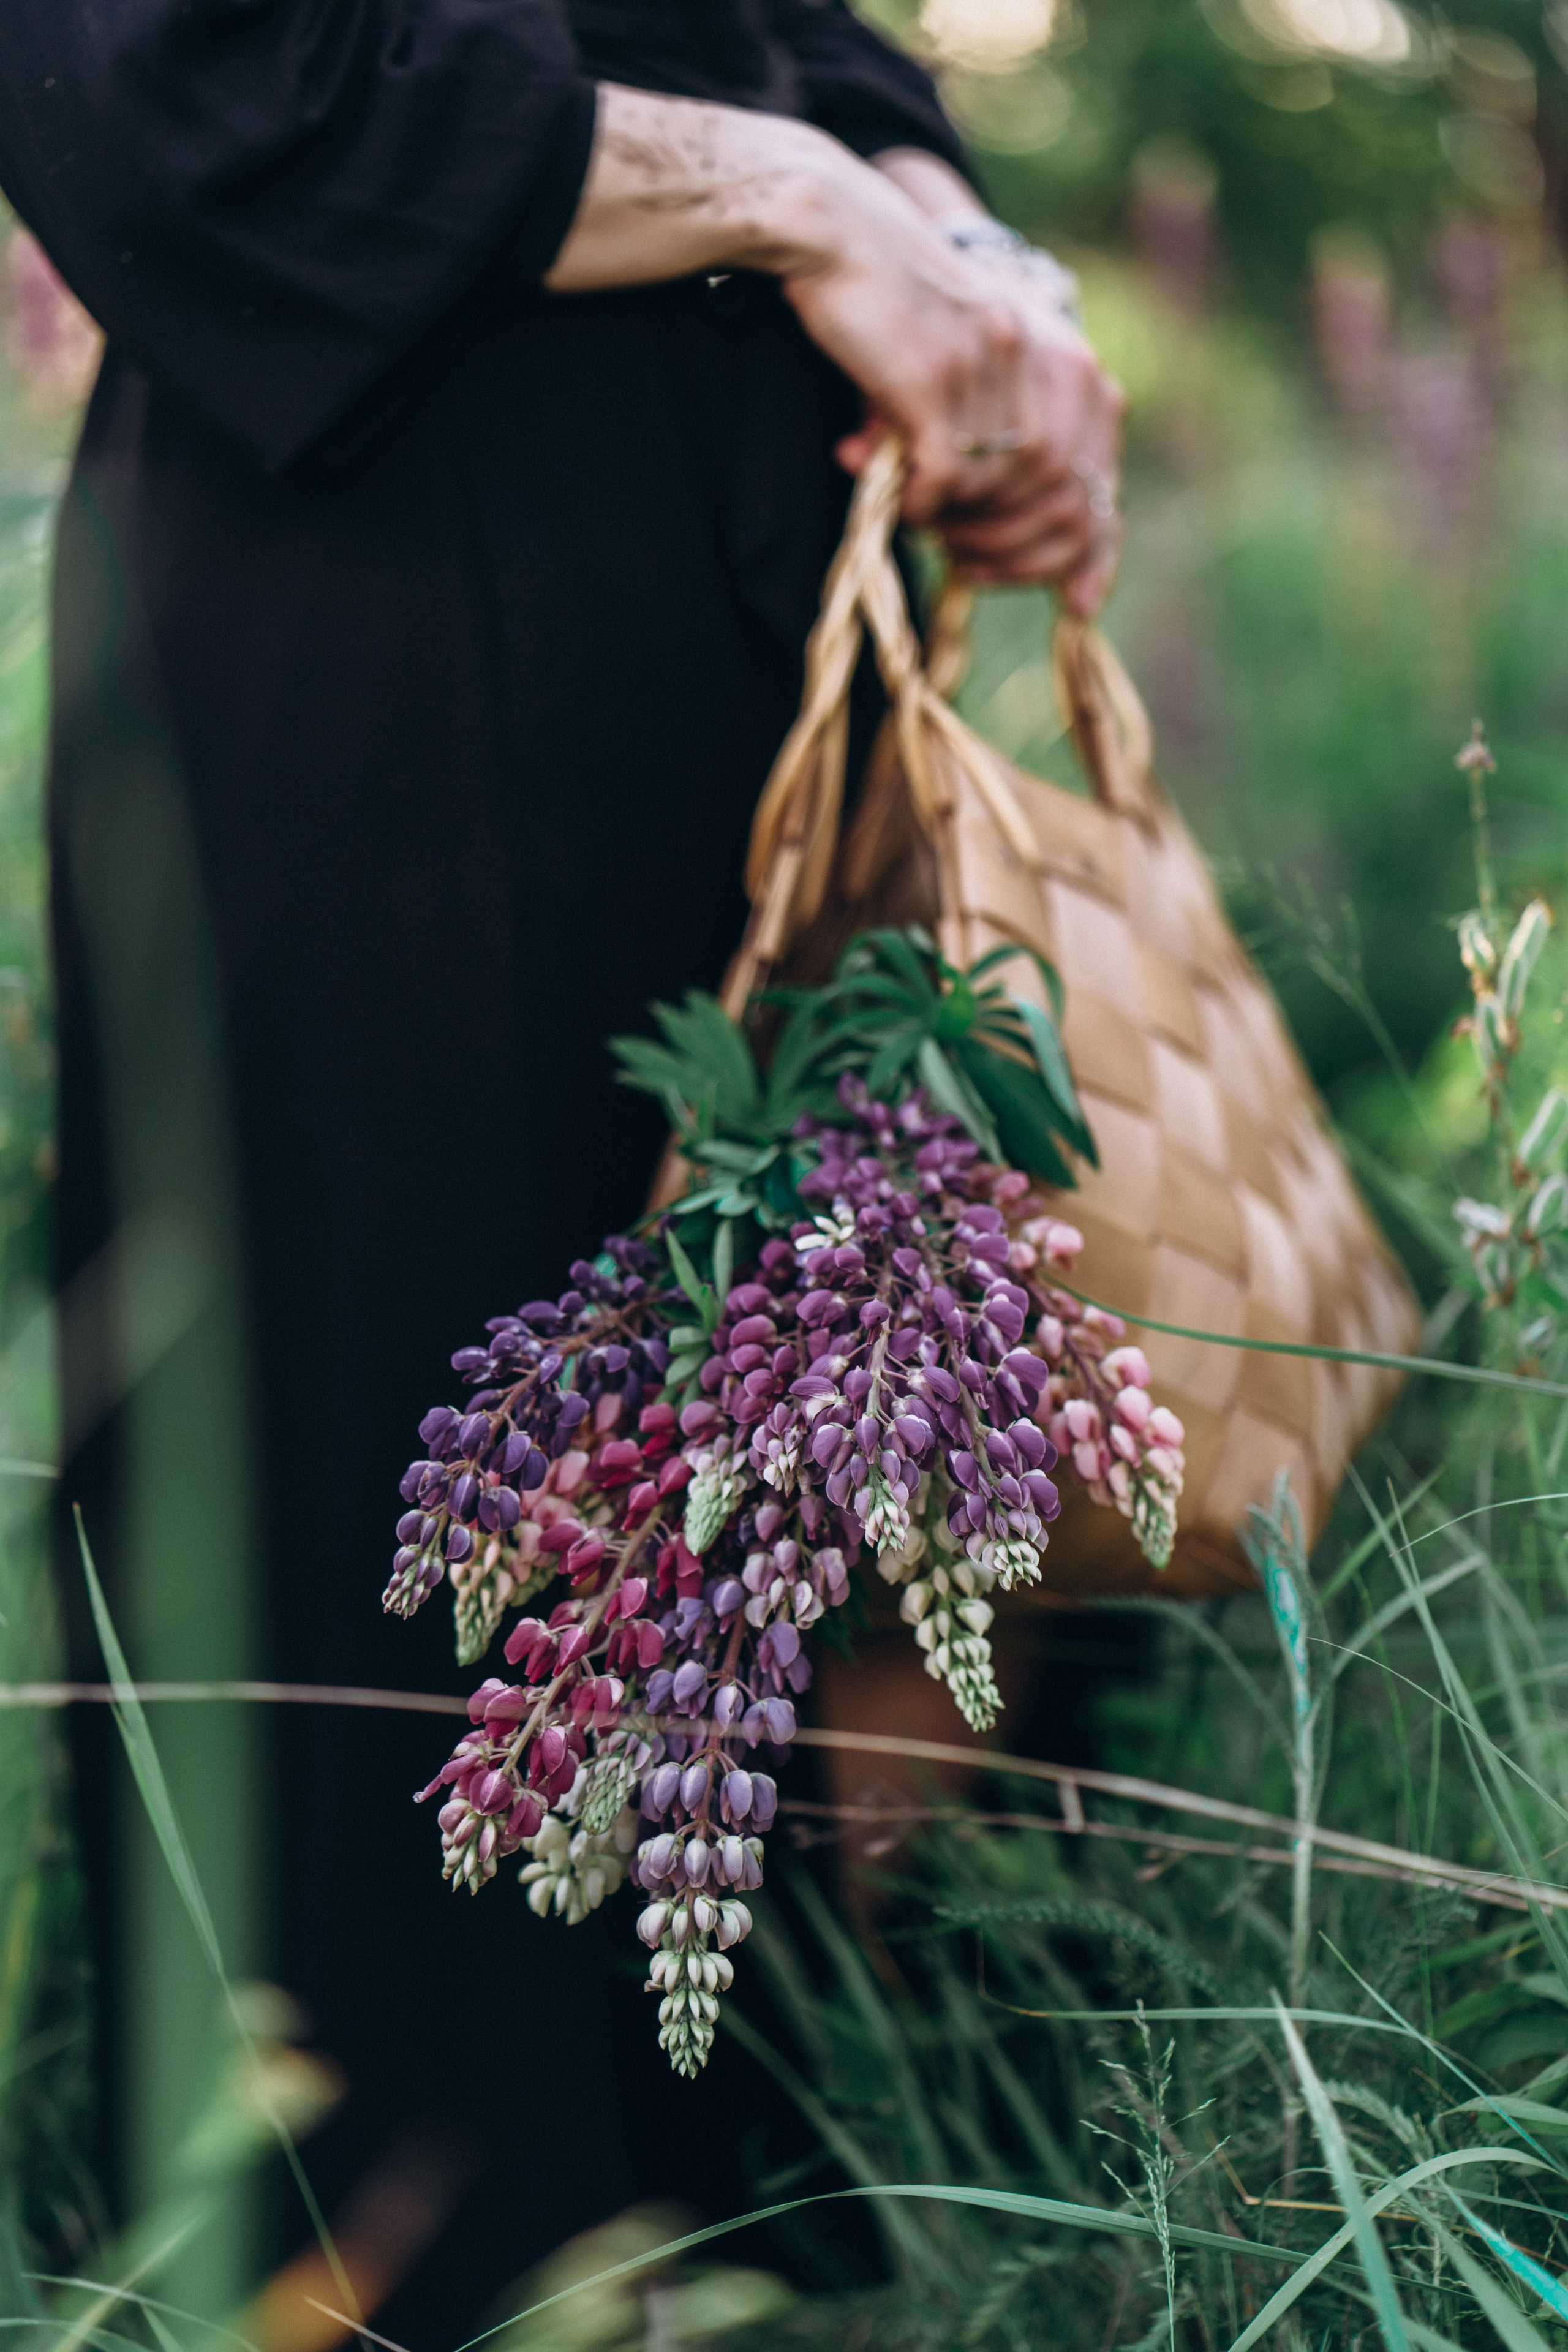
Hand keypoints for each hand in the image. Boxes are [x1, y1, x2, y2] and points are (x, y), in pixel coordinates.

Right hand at [787, 209, 1123, 614]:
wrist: (834, 224)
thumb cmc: (889, 295)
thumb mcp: (958, 356)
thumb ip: (978, 421)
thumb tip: (955, 502)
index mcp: (1053, 350)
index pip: (1094, 470)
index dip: (1092, 550)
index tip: (1075, 602)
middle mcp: (1036, 355)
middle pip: (1055, 490)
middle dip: (1014, 545)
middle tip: (964, 557)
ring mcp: (989, 367)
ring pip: (1000, 487)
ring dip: (965, 524)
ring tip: (926, 522)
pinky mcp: (935, 379)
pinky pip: (946, 475)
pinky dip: (925, 505)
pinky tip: (901, 503)